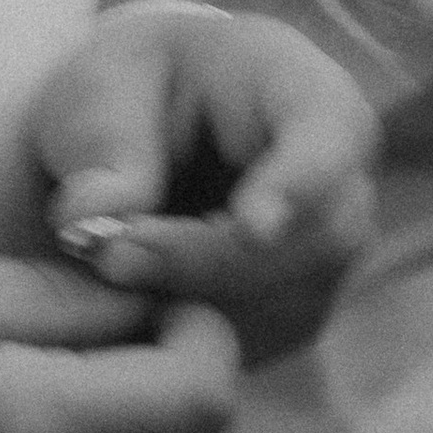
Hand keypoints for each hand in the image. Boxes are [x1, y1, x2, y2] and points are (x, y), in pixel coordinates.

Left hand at [23, 2, 377, 367]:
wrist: (143, 132)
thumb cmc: (134, 91)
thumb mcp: (103, 89)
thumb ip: (104, 145)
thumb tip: (93, 219)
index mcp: (310, 96)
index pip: (330, 141)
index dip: (299, 186)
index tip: (251, 226)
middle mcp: (340, 185)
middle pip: (313, 244)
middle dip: (207, 262)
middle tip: (111, 255)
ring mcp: (325, 259)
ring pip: (283, 307)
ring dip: (189, 303)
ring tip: (106, 270)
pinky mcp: (291, 315)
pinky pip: (253, 343)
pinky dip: (184, 334)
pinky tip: (128, 301)